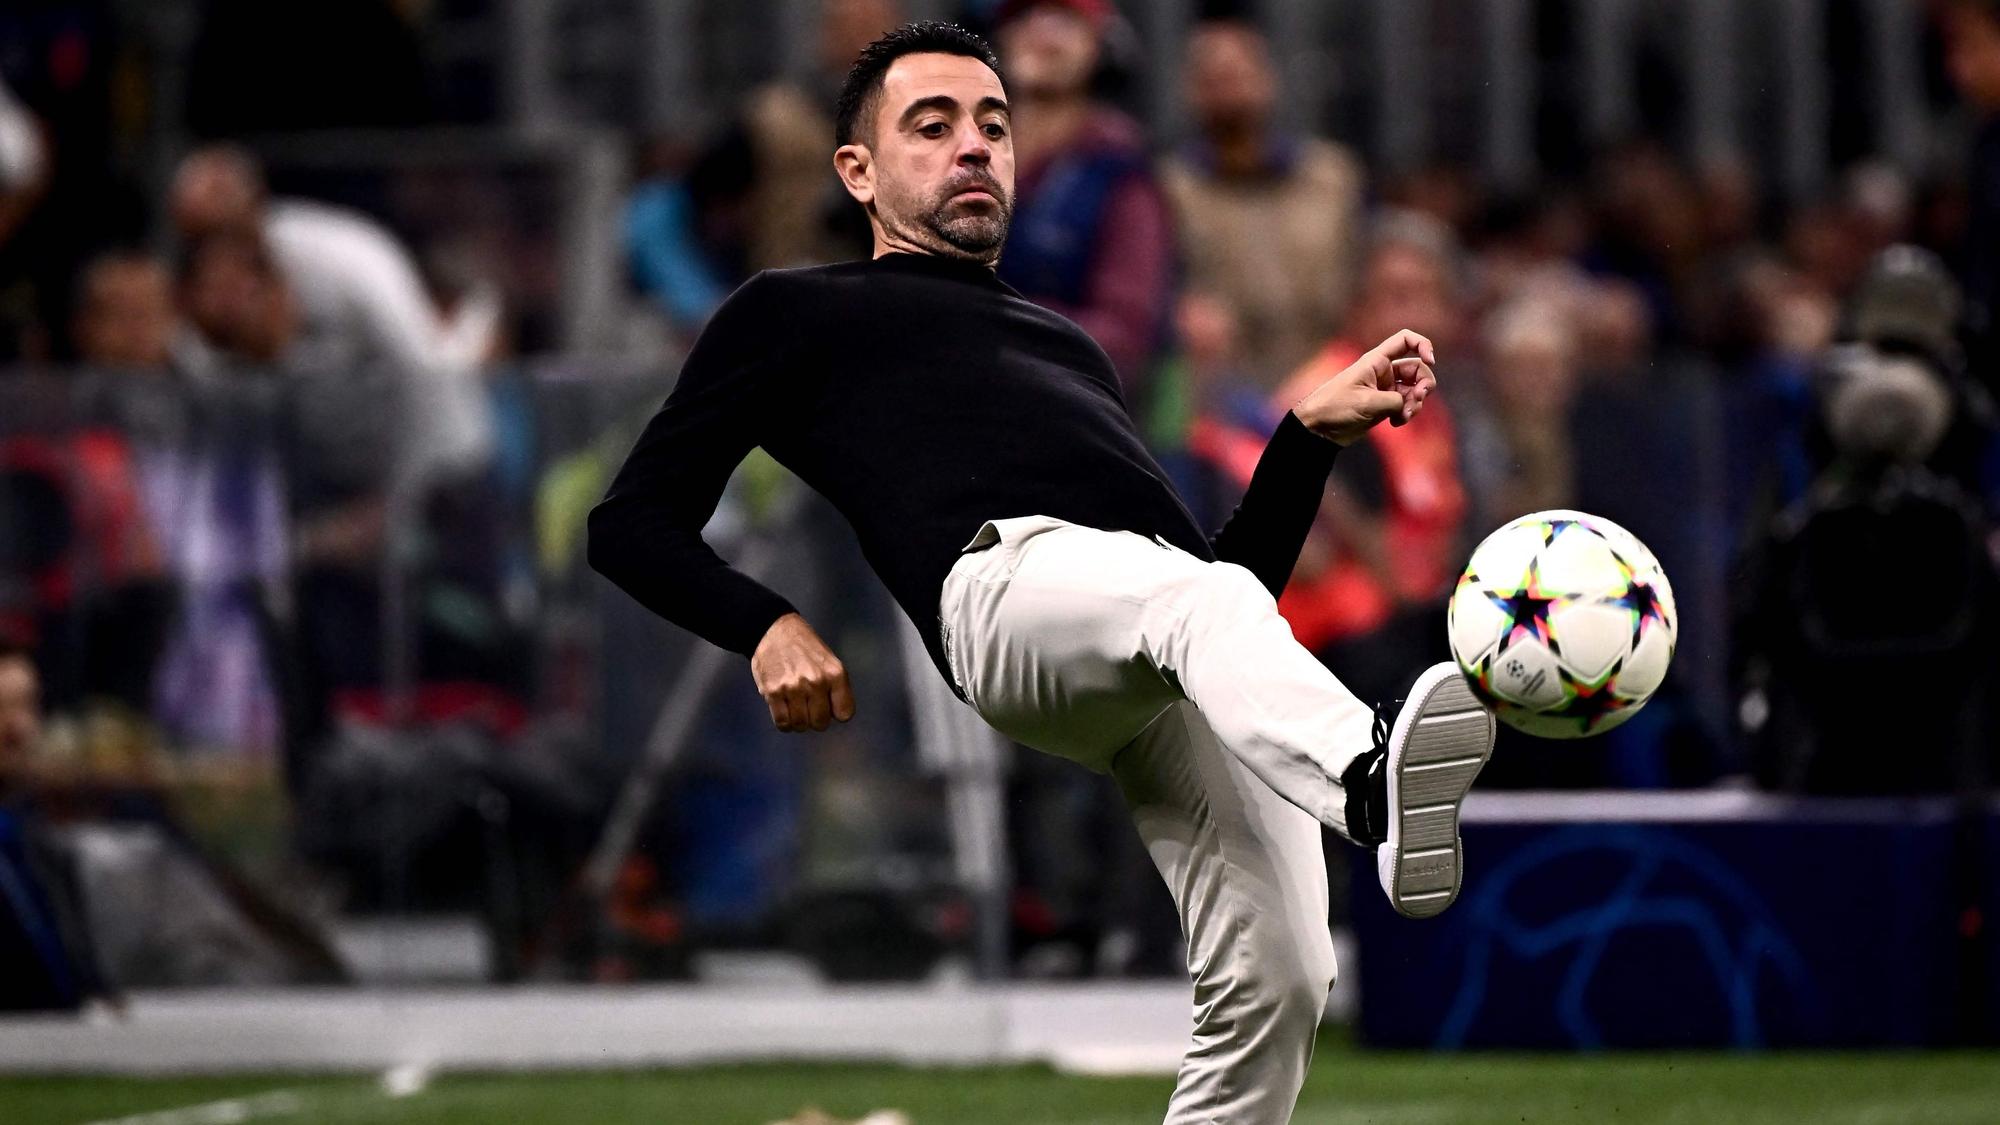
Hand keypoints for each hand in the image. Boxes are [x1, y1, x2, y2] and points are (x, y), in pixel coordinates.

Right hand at [750, 613, 854, 731]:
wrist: (774, 630)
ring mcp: (793, 688)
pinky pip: (782, 723)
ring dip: (799, 722)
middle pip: (821, 723)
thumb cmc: (804, 648)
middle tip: (809, 708)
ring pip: (800, 725)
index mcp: (835, 673)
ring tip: (796, 708)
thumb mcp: (829, 662)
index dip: (836, 713)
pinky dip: (784, 723)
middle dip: (816, 720)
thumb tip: (835, 716)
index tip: (829, 707)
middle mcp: (816, 681)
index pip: (845, 714)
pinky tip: (785, 711)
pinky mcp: (773, 692)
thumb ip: (836, 687)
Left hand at [1291, 330, 1437, 444]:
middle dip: (1424, 385)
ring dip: (1415, 404)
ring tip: (1403, 417)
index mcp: (1376, 361)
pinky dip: (1406, 414)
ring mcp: (1386, 389)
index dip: (1423, 345)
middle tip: (1417, 400)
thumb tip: (1408, 405)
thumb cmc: (1335, 407)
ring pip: (1415, 390)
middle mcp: (1384, 372)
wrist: (1318, 429)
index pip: (1405, 340)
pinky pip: (1406, 406)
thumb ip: (1395, 401)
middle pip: (1418, 369)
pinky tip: (1396, 423)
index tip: (1431, 360)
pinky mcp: (1385, 406)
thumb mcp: (1367, 402)